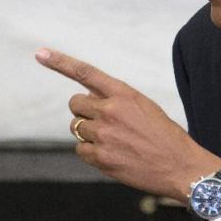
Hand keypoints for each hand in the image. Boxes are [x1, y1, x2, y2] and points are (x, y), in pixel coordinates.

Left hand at [35, 47, 220, 202]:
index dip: (60, 62)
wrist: (180, 167)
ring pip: (76, 128)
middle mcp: (110, 110)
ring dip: (89, 133)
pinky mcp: (100, 157)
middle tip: (102, 122)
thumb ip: (114, 98)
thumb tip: (85, 96)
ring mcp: (103, 135)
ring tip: (114, 141)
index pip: (86, 73)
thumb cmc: (163, 136)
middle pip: (75, 104)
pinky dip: (91, 153)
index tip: (40, 53)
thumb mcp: (143, 106)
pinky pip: (80, 150)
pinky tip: (111, 155)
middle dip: (83, 111)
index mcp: (124, 93)